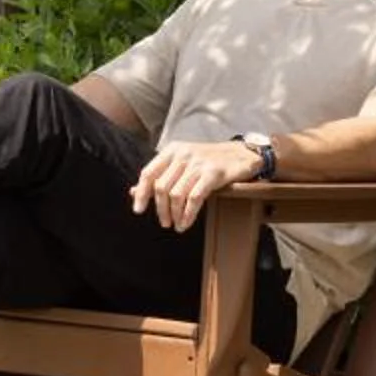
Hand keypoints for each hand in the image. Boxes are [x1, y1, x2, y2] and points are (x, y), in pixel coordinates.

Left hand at [128, 139, 258, 231]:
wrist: (242, 154)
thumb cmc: (208, 160)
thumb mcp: (182, 162)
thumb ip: (160, 175)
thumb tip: (133, 191)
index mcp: (171, 150)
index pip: (148, 173)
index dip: (141, 193)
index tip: (138, 210)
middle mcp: (182, 155)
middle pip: (161, 187)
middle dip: (160, 209)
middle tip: (164, 222)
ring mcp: (198, 163)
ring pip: (177, 195)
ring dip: (174, 214)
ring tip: (176, 225)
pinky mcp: (214, 173)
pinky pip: (195, 198)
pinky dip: (188, 214)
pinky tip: (186, 223)